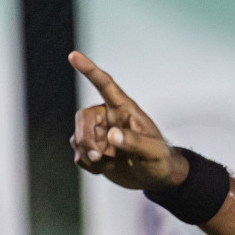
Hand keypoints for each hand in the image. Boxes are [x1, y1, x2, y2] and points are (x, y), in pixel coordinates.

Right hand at [68, 51, 186, 190]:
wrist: (156, 179)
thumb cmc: (160, 160)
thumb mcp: (153, 152)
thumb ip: (135, 143)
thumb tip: (112, 135)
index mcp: (125, 110)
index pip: (105, 86)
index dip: (89, 70)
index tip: (73, 55)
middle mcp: (109, 118)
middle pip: (83, 117)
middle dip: (86, 138)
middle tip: (98, 156)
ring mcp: (100, 134)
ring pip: (78, 137)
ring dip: (88, 153)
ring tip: (107, 163)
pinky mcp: (94, 150)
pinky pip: (79, 154)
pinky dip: (88, 164)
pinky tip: (104, 167)